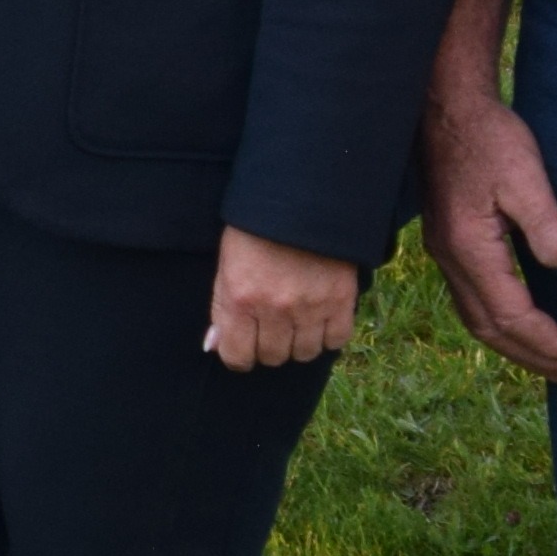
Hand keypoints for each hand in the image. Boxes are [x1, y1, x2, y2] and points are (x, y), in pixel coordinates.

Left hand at [206, 227, 360, 371]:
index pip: (237, 356)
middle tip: (270, 328)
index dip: (239, 355)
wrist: (300, 198)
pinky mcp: (341, 299)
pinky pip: (336, 340)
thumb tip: (215, 346)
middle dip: (269, 347)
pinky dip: (328, 335)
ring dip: (299, 343)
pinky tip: (320, 320)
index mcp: (241, 299)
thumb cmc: (255, 231)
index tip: (244, 347)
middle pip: (273, 357)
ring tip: (296, 323)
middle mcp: (275, 309)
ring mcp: (310, 306)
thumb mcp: (227, 266)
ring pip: (304, 354)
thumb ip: (222, 308)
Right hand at [420, 86, 556, 379]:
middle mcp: (452, 261)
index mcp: (471, 250)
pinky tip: (523, 324)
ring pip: (479, 321)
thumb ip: (546, 223)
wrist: (445, 108)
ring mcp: (446, 255)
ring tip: (555, 363)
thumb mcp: (526, 175)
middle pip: (492, 331)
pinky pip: (474, 302)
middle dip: (537, 357)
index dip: (551, 341)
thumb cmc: (489, 137)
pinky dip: (502, 325)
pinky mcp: (450, 245)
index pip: (512, 317)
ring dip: (518, 347)